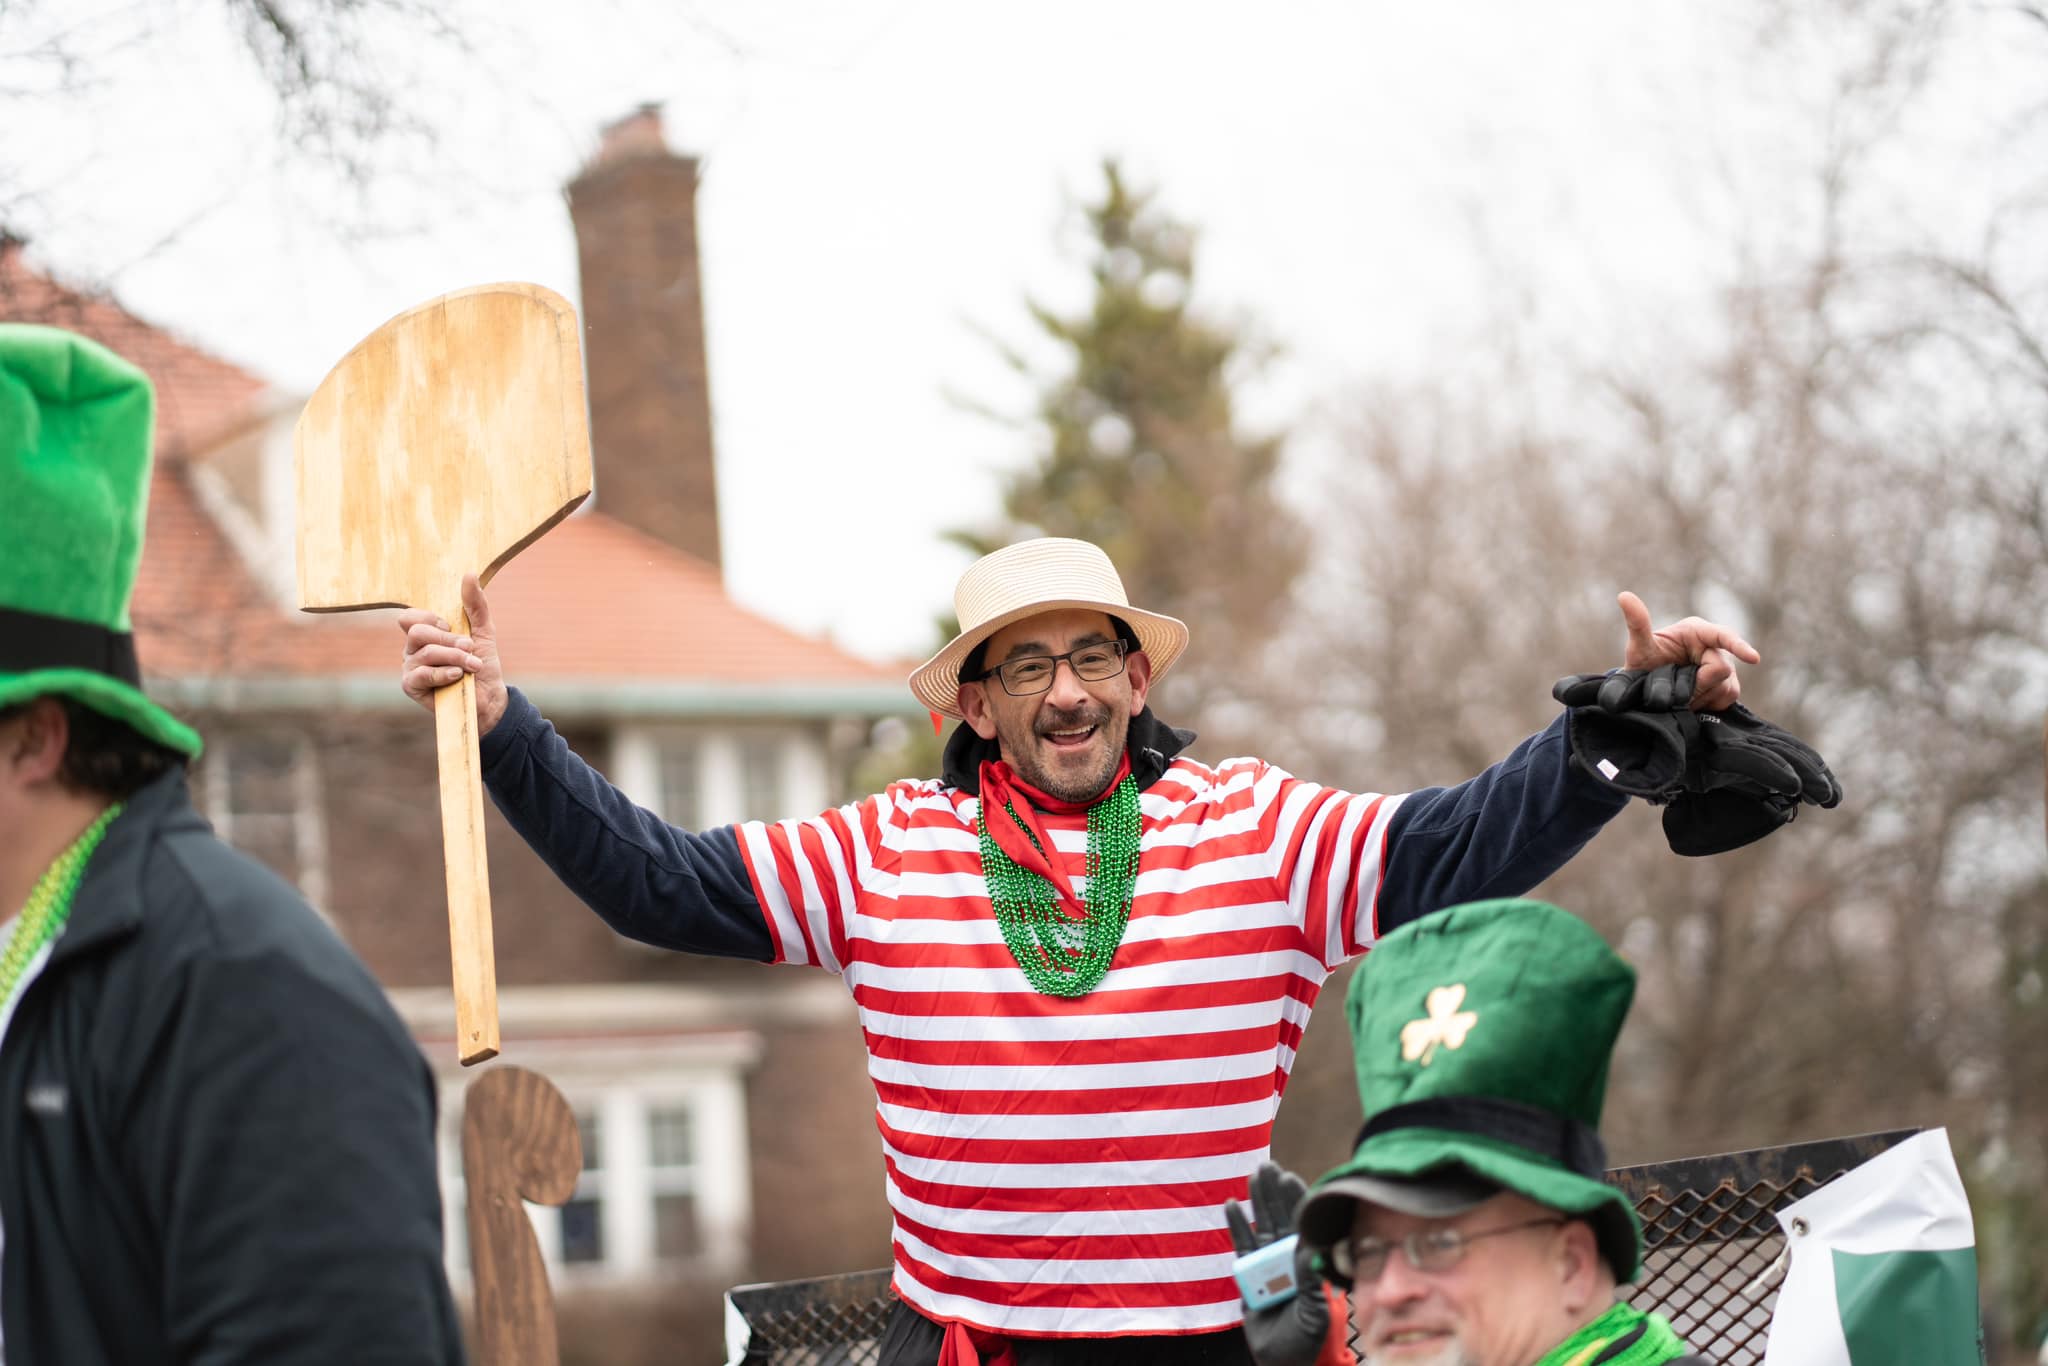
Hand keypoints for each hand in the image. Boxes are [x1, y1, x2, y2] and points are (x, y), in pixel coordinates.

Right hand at [398, 573, 506, 735]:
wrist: (489, 697)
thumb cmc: (482, 663)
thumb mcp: (483, 630)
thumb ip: (475, 604)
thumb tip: (469, 574)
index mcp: (425, 633)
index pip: (410, 617)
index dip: (431, 618)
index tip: (451, 626)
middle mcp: (413, 649)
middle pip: (418, 632)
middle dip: (449, 639)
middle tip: (470, 648)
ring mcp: (410, 668)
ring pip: (425, 652)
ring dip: (455, 657)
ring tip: (473, 665)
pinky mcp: (412, 687)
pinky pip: (422, 674)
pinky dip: (444, 673)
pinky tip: (458, 676)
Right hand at [1225, 1162, 1331, 1365]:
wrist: (1282, 1362)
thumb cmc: (1306, 1338)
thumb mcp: (1314, 1312)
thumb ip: (1310, 1282)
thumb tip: (1308, 1250)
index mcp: (1308, 1262)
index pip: (1303, 1225)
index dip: (1297, 1200)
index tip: (1291, 1177)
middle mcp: (1288, 1257)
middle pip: (1280, 1218)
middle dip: (1275, 1191)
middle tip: (1268, 1165)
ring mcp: (1267, 1264)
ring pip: (1261, 1225)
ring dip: (1257, 1200)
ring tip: (1253, 1174)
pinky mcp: (1248, 1274)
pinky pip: (1241, 1245)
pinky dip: (1236, 1225)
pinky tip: (1231, 1204)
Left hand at [1617, 591, 1758, 710]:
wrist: (1647, 690)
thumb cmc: (1644, 664)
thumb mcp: (1638, 647)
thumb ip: (1637, 624)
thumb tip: (1624, 596)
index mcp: (1698, 631)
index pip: (1724, 636)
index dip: (1739, 647)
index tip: (1754, 659)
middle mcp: (1715, 647)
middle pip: (1721, 670)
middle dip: (1696, 684)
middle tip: (1673, 688)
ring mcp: (1725, 668)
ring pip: (1724, 687)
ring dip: (1698, 696)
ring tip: (1679, 693)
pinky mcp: (1728, 687)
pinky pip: (1726, 699)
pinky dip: (1707, 704)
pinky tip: (1692, 699)